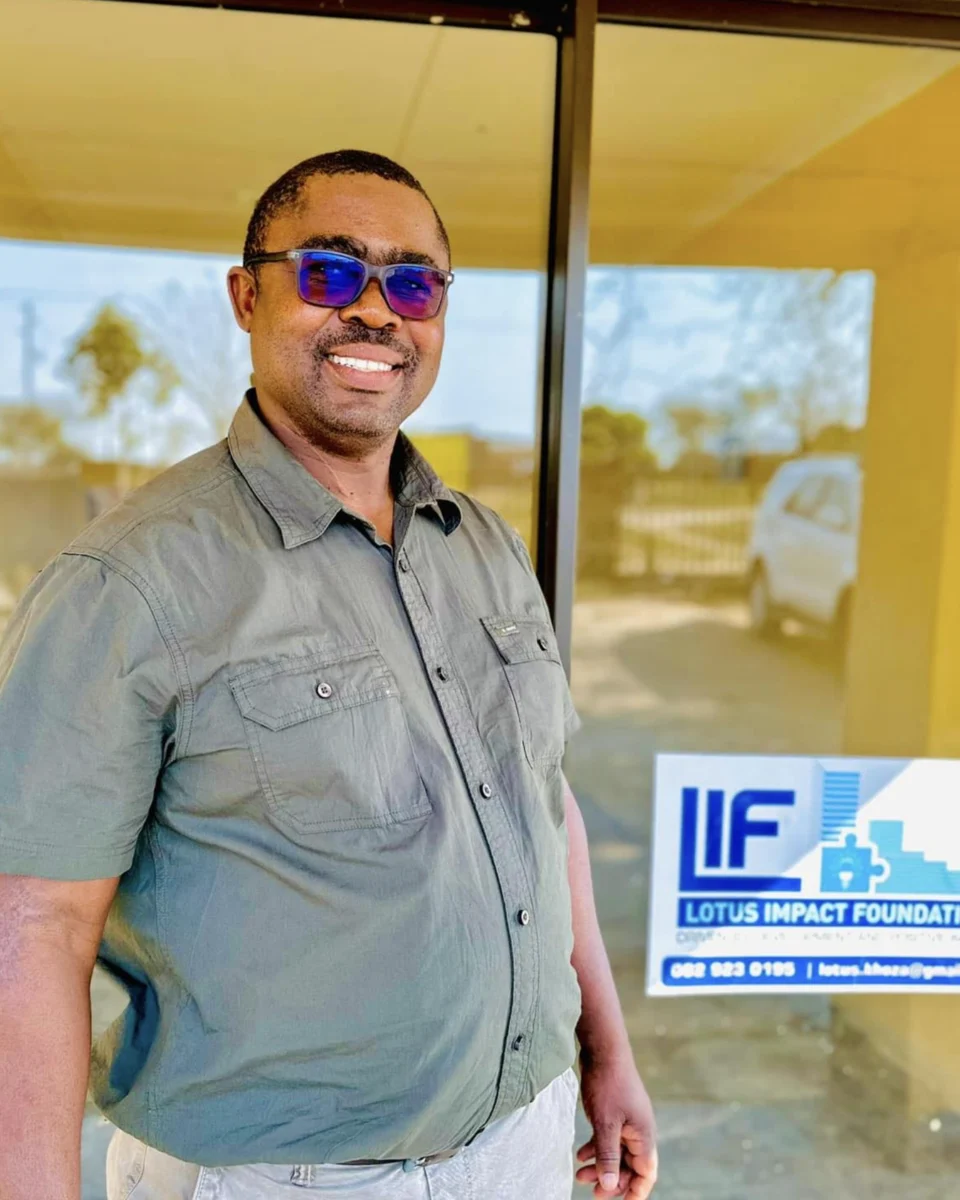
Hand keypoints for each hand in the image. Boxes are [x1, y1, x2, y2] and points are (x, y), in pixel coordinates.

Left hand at [574, 1052, 657, 1197]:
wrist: (603, 1049)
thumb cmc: (608, 1084)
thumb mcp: (605, 1123)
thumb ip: (608, 1155)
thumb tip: (609, 1186)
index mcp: (643, 1135)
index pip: (646, 1173)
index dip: (636, 1191)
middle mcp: (639, 1129)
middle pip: (630, 1165)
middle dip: (612, 1180)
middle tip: (592, 1192)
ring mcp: (627, 1120)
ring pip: (617, 1152)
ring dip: (601, 1165)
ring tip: (580, 1175)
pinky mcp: (615, 1112)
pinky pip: (609, 1138)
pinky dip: (596, 1148)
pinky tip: (581, 1154)